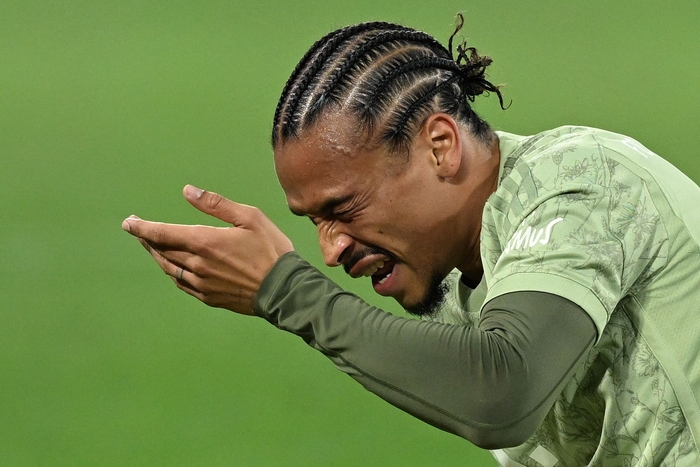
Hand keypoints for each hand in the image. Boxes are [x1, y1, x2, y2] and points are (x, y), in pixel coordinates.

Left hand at [122, 185, 293, 314]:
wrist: (284, 290)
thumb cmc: (271, 250)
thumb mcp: (249, 217)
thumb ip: (216, 204)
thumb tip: (187, 192)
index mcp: (204, 242)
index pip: (162, 233)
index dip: (142, 228)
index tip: (128, 222)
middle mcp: (197, 264)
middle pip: (161, 250)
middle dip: (146, 239)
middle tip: (137, 229)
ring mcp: (201, 283)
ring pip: (168, 268)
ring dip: (156, 255)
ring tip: (150, 246)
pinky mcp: (209, 297)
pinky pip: (181, 283)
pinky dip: (171, 272)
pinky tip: (172, 267)